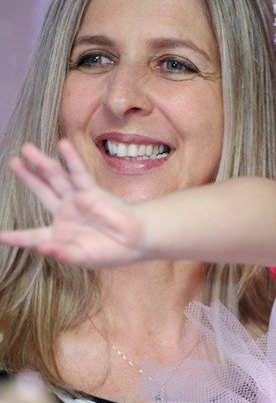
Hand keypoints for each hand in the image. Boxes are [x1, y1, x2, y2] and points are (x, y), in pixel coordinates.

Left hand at [0, 140, 144, 267]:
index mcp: (60, 233)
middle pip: (42, 191)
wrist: (135, 243)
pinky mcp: (92, 192)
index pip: (33, 235)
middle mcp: (66, 212)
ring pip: (56, 178)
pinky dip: (71, 160)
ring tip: (26, 149)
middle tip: (13, 162)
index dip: (17, 237)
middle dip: (28, 177)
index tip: (0, 237)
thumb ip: (63, 254)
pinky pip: (79, 174)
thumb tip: (43, 248)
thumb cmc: (110, 252)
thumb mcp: (83, 258)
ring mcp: (78, 200)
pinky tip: (63, 145)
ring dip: (42, 163)